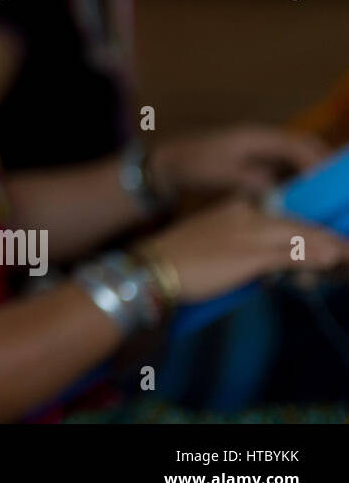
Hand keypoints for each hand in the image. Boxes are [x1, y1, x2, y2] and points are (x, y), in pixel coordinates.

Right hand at [139, 199, 348, 302]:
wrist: (152, 269)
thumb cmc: (178, 263)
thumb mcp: (216, 252)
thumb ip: (244, 256)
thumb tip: (270, 272)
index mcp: (234, 210)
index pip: (282, 217)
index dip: (308, 231)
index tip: (327, 242)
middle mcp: (245, 215)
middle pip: (296, 225)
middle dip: (324, 239)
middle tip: (344, 251)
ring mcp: (249, 233)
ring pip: (299, 236)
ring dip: (328, 248)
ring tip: (346, 255)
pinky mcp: (250, 254)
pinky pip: (291, 253)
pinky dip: (315, 255)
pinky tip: (334, 258)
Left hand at [149, 124, 328, 202]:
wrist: (167, 162)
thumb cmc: (193, 165)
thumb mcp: (223, 175)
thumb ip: (253, 181)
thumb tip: (281, 192)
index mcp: (256, 136)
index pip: (298, 146)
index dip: (316, 164)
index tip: (328, 186)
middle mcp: (261, 137)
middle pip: (302, 145)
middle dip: (322, 164)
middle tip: (336, 191)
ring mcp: (257, 146)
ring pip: (295, 153)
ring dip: (312, 169)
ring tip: (326, 194)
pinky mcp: (253, 158)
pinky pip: (283, 163)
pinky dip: (297, 175)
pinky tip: (303, 195)